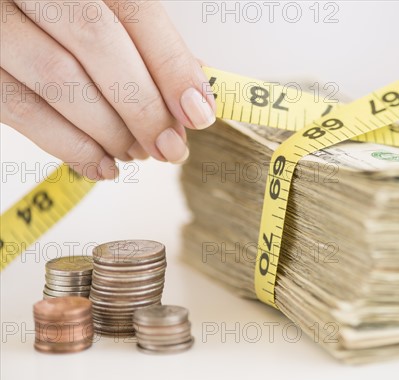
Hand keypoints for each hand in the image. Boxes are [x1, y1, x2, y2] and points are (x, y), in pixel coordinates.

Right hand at [1, 0, 215, 179]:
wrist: (4, 13)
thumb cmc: (62, 21)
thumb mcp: (107, 16)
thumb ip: (145, 45)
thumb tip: (194, 90)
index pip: (135, 11)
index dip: (171, 65)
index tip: (198, 112)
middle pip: (98, 43)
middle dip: (143, 106)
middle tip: (170, 146)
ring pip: (59, 78)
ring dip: (110, 130)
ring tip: (137, 153)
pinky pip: (21, 109)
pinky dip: (70, 146)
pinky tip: (102, 164)